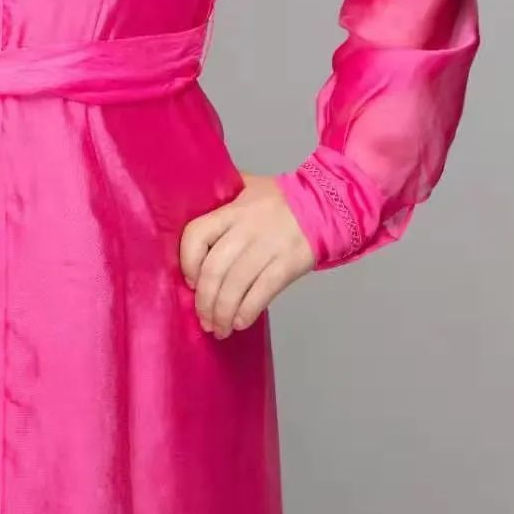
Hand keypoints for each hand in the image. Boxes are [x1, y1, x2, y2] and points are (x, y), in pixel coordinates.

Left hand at [178, 171, 315, 337]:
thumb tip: (194, 199)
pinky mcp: (287, 264)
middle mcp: (246, 229)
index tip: (190, 281)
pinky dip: (247, 312)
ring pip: (235, 286)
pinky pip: (261, 293)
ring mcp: (267, 247)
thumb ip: (223, 192)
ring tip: (219, 329)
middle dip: (205, 300)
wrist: (325, 204)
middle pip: (214, 269)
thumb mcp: (248, 185)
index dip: (188, 262)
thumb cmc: (282, 198)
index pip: (197, 234)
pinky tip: (240, 323)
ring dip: (223, 313)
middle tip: (204, 319)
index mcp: (232, 210)